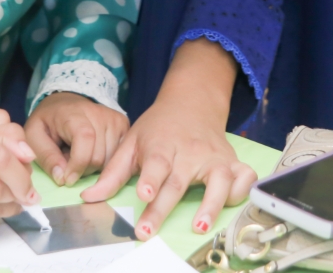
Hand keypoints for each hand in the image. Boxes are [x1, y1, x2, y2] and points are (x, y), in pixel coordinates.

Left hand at [26, 92, 128, 186]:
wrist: (65, 103)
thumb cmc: (48, 121)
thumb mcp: (34, 136)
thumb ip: (46, 156)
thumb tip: (62, 178)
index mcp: (74, 112)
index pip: (85, 139)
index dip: (77, 165)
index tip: (66, 179)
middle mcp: (99, 113)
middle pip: (98, 157)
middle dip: (82, 170)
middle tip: (68, 162)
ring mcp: (114, 119)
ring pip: (110, 161)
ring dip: (94, 168)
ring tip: (80, 156)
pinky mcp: (124, 126)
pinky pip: (119, 157)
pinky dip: (106, 163)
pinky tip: (92, 154)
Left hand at [81, 95, 255, 239]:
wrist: (191, 103)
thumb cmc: (158, 128)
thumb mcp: (131, 142)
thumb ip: (112, 173)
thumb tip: (89, 197)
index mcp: (161, 145)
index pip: (156, 163)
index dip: (151, 178)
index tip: (144, 193)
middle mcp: (189, 151)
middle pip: (177, 181)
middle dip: (163, 208)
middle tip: (148, 230)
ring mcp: (214, 157)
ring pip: (217, 181)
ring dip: (211, 204)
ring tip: (200, 226)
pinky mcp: (232, 162)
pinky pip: (243, 177)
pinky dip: (242, 190)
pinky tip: (231, 203)